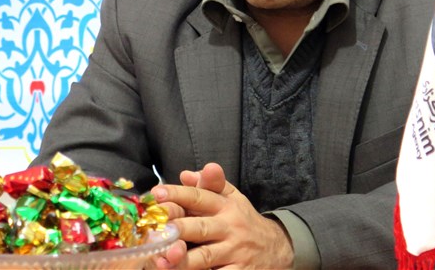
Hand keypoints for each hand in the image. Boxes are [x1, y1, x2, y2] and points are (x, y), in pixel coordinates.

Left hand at [150, 163, 293, 268]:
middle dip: (179, 228)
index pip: (200, 196)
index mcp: (226, 206)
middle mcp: (230, 227)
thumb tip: (186, 175)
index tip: (157, 193)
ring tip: (163, 259)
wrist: (278, 248)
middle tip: (157, 229)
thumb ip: (211, 184)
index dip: (178, 194)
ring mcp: (234, 252)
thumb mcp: (233, 198)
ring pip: (205, 256)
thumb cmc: (245, 221)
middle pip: (200, 227)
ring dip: (183, 259)